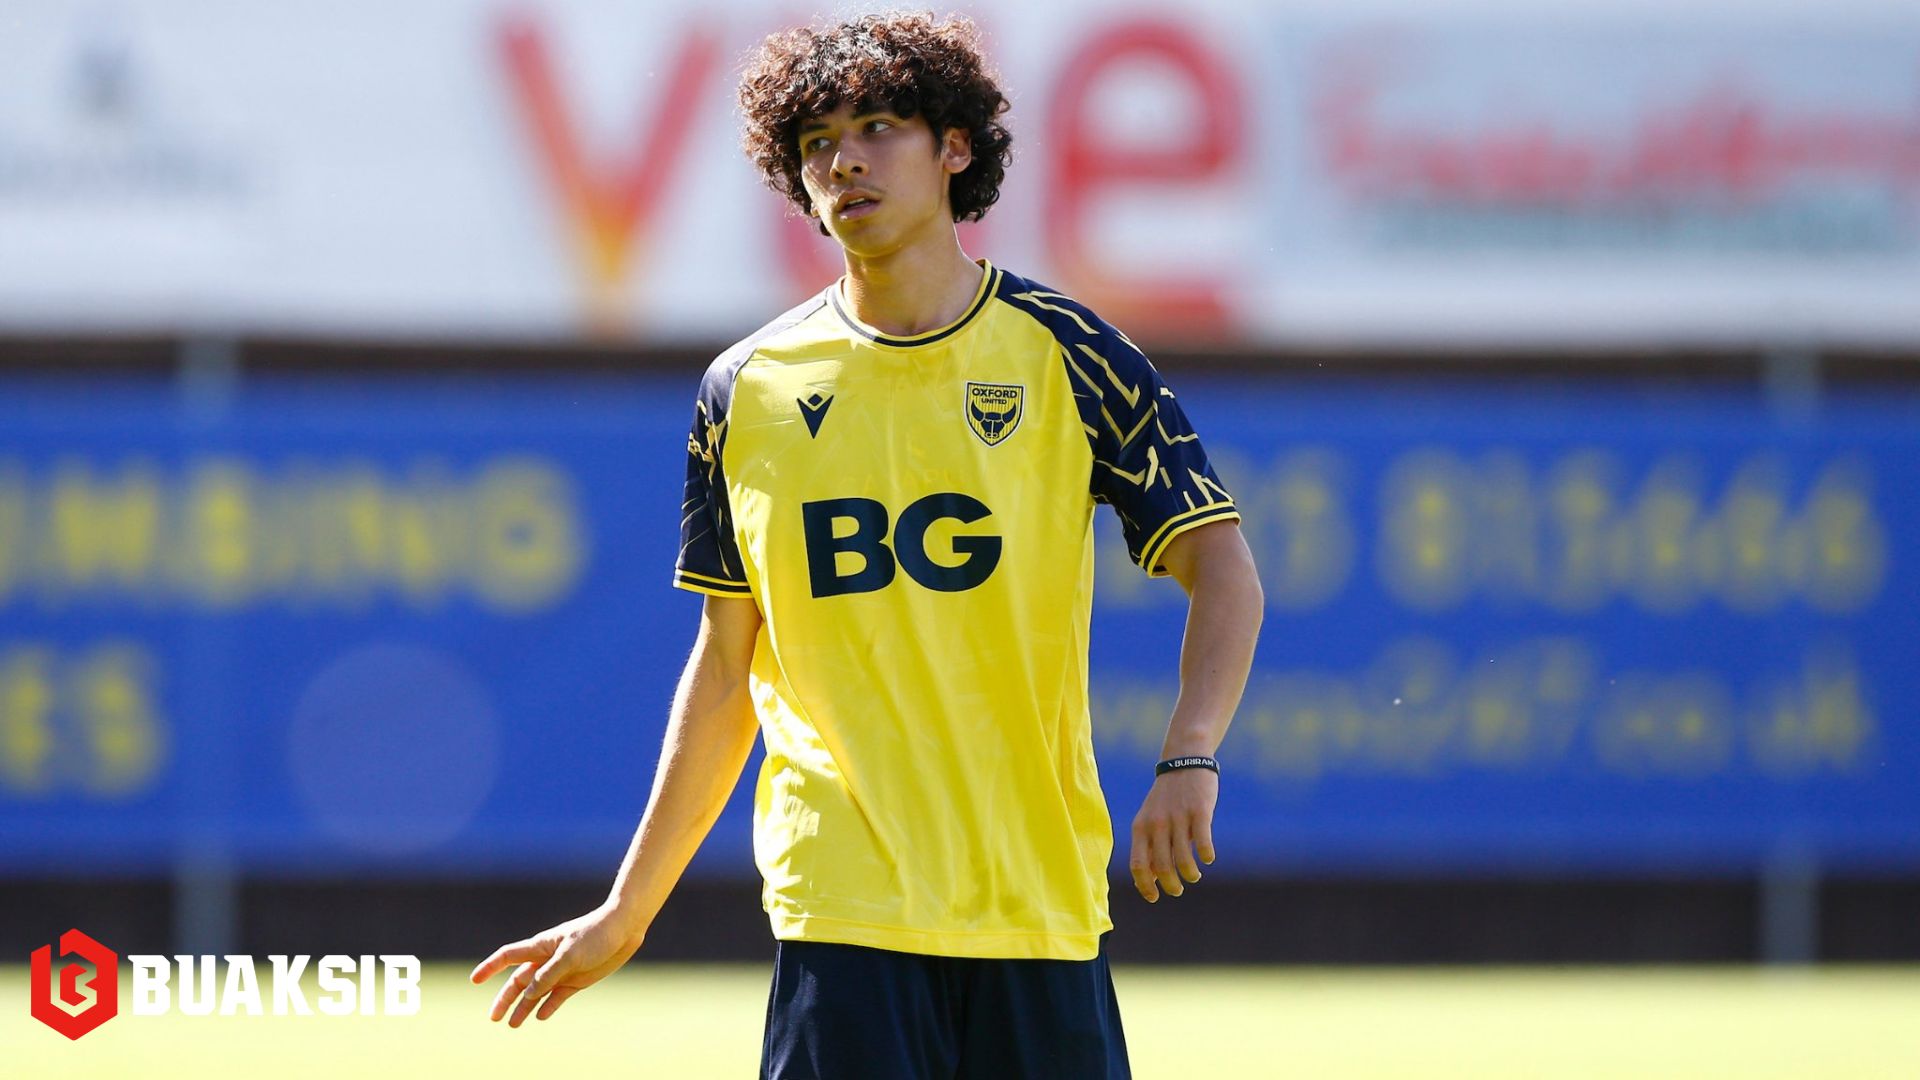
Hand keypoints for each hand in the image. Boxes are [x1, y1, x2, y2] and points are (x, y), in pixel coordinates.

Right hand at [470, 903, 645, 1025]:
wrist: (624, 929)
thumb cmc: (595, 934)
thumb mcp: (570, 955)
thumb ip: (548, 974)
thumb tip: (528, 995)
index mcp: (541, 947)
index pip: (508, 957)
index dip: (490, 968)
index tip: (474, 980)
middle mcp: (547, 960)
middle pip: (519, 981)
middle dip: (505, 999)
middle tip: (494, 1018)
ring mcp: (561, 970)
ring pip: (536, 992)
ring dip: (524, 1007)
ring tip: (513, 1024)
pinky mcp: (576, 980)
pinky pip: (556, 996)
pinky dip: (547, 1006)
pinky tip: (540, 1017)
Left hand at [1128, 768, 1217, 902]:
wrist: (1184, 761)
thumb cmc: (1167, 797)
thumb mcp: (1150, 819)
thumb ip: (1149, 845)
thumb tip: (1149, 878)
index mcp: (1141, 827)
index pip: (1138, 865)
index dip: (1145, 886)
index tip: (1154, 898)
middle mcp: (1157, 824)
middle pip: (1162, 867)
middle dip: (1171, 885)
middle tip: (1178, 890)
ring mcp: (1178, 818)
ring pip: (1183, 859)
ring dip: (1190, 874)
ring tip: (1194, 876)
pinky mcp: (1199, 812)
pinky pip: (1202, 842)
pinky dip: (1206, 855)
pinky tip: (1208, 858)